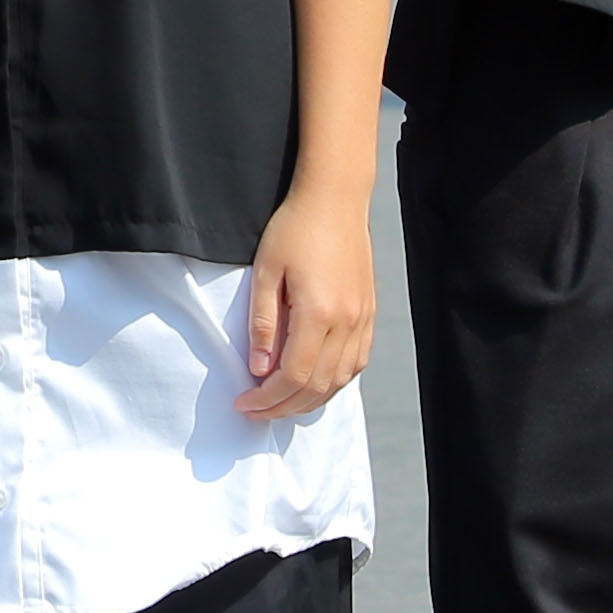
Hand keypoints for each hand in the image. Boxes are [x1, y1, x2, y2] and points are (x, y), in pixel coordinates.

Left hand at [235, 180, 374, 420]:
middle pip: (317, 386)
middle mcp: (347, 322)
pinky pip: (356, 363)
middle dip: (283, 407)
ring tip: (280, 404)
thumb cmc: (295, 229)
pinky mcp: (369, 314)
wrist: (335, 199)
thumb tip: (259, 368)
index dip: (267, 399)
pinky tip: (314, 384)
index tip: (244, 403)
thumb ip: (263, 323)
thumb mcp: (266, 272)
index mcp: (319, 313)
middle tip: (256, 412)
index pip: (293, 376)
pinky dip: (334, 382)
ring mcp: (363, 320)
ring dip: (309, 400)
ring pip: (339, 380)